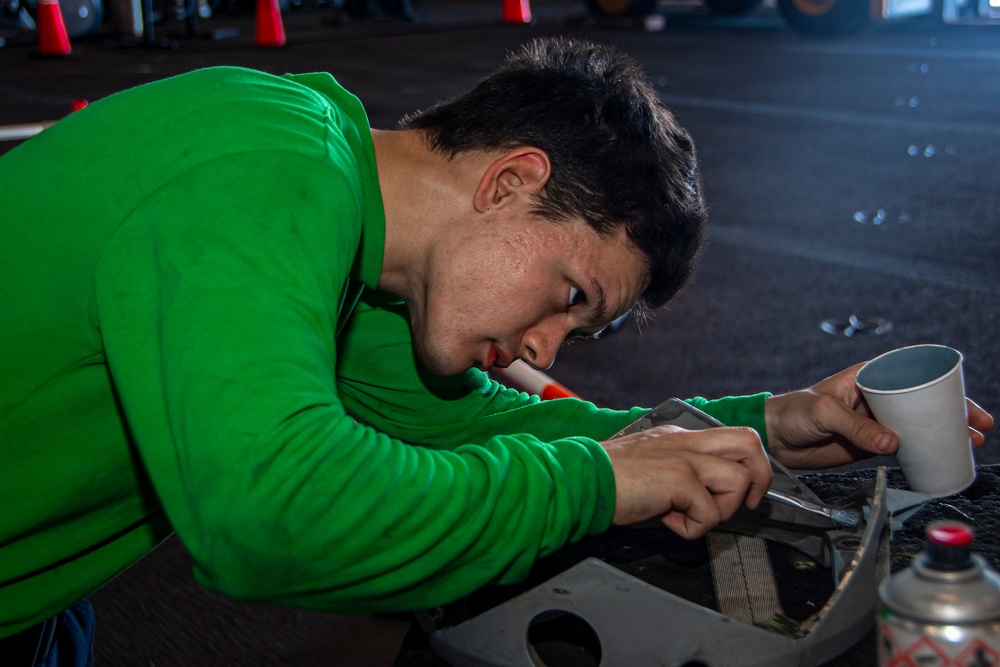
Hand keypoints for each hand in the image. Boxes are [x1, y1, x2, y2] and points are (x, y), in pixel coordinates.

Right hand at [600, 425, 770, 538]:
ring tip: (690, 517)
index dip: (744, 469)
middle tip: (741, 505)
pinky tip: (667, 522)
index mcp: (679, 437)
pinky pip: (710, 512)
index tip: (732, 497)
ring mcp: (684, 457)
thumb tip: (694, 501)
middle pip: (749, 442)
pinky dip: (693, 528)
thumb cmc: (605, 480)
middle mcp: (686, 441)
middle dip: (758, 478)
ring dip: (721, 510)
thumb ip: (675, 475)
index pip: (731, 440)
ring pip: (738, 479)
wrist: (579, 480)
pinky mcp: (678, 479)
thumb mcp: (648, 468)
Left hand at [765, 363, 994, 469]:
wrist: (775, 438)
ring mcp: (875, 421)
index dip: (942, 385)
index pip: (912, 374)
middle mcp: (876, 396)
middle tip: (979, 427)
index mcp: (868, 377)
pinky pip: (904, 445)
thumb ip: (855, 427)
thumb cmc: (793, 412)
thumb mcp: (824, 413)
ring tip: (970, 444)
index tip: (964, 400)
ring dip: (943, 433)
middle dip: (953, 413)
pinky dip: (924, 450)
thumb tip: (893, 442)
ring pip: (918, 424)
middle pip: (923, 401)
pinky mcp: (870, 443)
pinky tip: (941, 456)